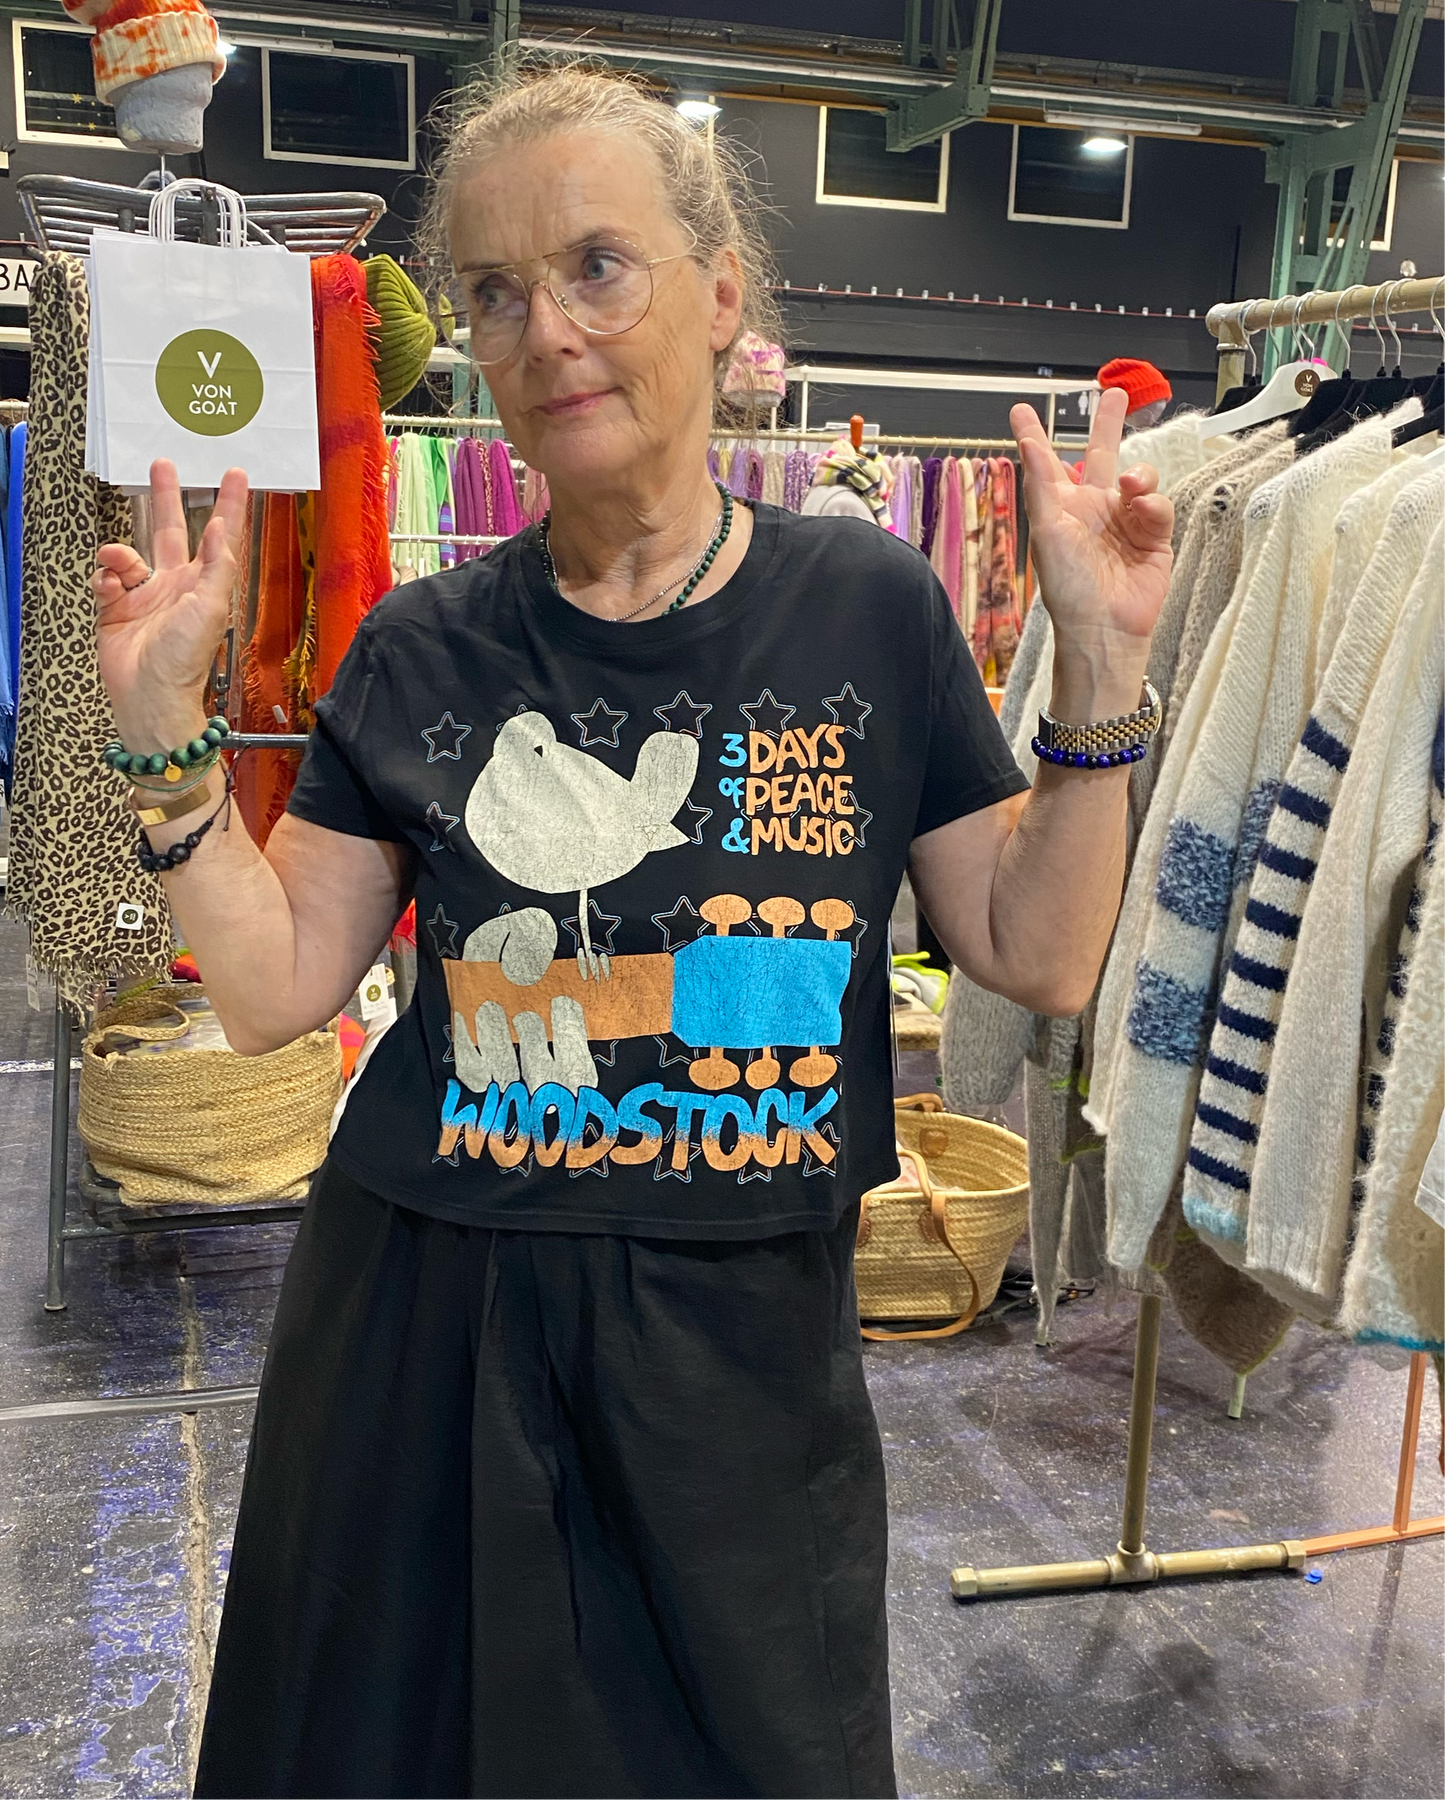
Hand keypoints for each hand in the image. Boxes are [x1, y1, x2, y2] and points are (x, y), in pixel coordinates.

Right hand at [94, 459, 248, 750]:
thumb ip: (217, 565)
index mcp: (204, 583)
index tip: (236, 474)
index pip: (219, 535)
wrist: (149, 694)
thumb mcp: (211, 607)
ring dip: (120, 552)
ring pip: (129, 553)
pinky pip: (106, 577)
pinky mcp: (116, 607)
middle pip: (170, 529)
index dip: (228, 504)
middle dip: (167, 497)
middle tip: (163, 464)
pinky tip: (109, 587)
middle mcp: (175, 584)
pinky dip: (105, 577)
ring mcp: (145, 594)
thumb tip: (220, 527)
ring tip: (118, 563)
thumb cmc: (185, 658)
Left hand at [1010, 388, 1172, 715]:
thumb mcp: (1048, 530)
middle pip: (1101, 455)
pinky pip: (1158, 505)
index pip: (1047, 462)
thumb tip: (1028, 442)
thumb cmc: (1068, 585)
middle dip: (1108, 425)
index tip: (1020, 411)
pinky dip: (1152, 504)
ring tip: (1130, 485)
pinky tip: (1142, 512)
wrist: (1105, 626)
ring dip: (1137, 474)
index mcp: (1061, 507)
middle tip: (1115, 395)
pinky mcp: (1154, 535)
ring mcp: (1125, 520)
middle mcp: (1092, 509)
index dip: (1035, 436)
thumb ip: (1042, 483)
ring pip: (1138, 476)